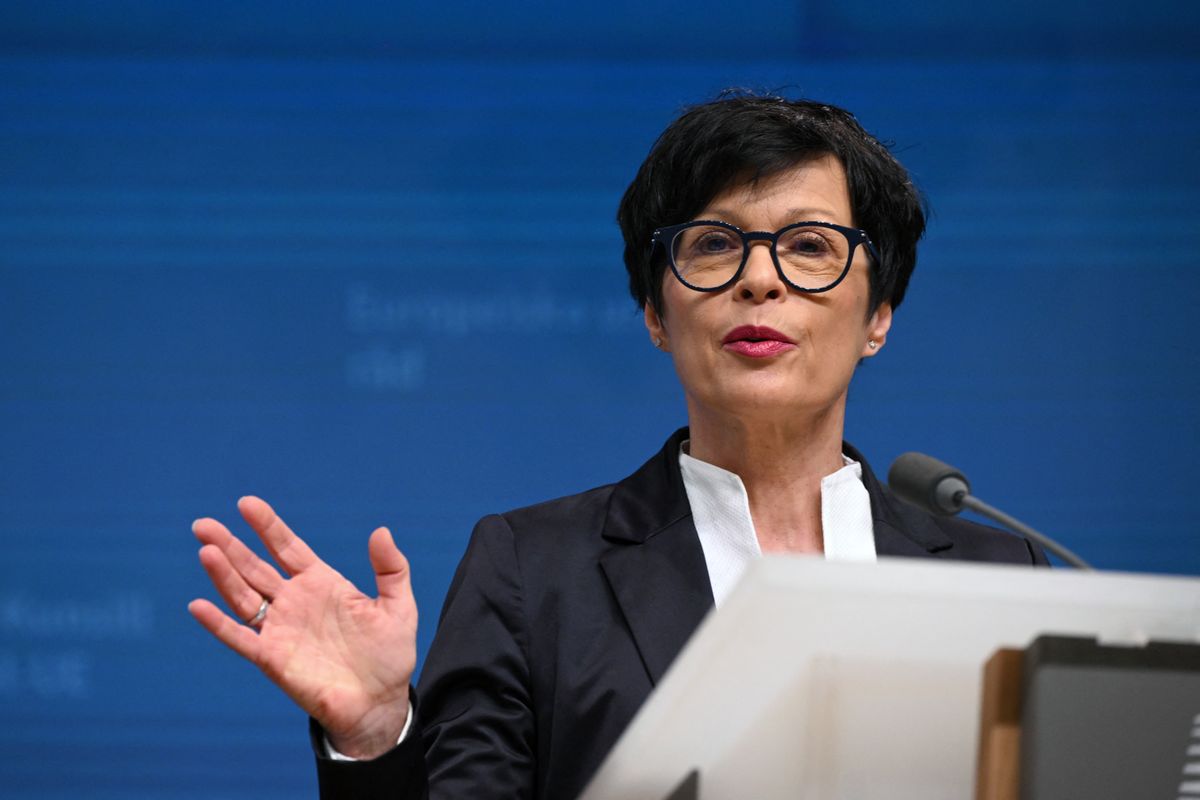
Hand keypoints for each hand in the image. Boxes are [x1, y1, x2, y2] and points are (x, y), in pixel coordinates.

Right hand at [188, 496, 417, 758]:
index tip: (246, 503)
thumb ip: (391, 568)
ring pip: (243, 596)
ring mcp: (280, 629)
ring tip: (206, 551)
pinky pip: (240, 638)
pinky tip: (199, 606)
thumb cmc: (388, 655)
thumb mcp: (398, 606)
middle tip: (203, 525)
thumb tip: (381, 530)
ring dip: (223, 575)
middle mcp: (295, 601)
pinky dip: (218, 623)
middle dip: (230, 545)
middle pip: (255, 567)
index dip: (268, 526)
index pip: (287, 547)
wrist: (379, 704)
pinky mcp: (272, 659)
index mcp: (321, 583)